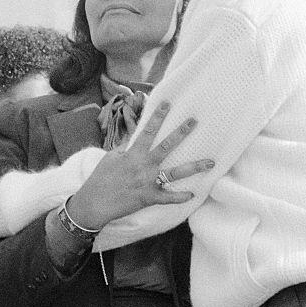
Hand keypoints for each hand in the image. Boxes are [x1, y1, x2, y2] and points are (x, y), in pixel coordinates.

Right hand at [66, 101, 210, 230]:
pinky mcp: (149, 198)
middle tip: (194, 122)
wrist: (94, 203)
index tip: (168, 103)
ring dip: (194, 167)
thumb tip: (134, 135)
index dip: (158, 116)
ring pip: (176, 173)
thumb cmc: (101, 179)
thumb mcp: (111, 157)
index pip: (148, 131)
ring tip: (211, 162)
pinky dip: (180, 197)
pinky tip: (193, 194)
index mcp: (133, 154)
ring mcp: (148, 182)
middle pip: (167, 146)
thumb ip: (125, 146)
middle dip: (181, 133)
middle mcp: (144, 166)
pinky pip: (168, 198)